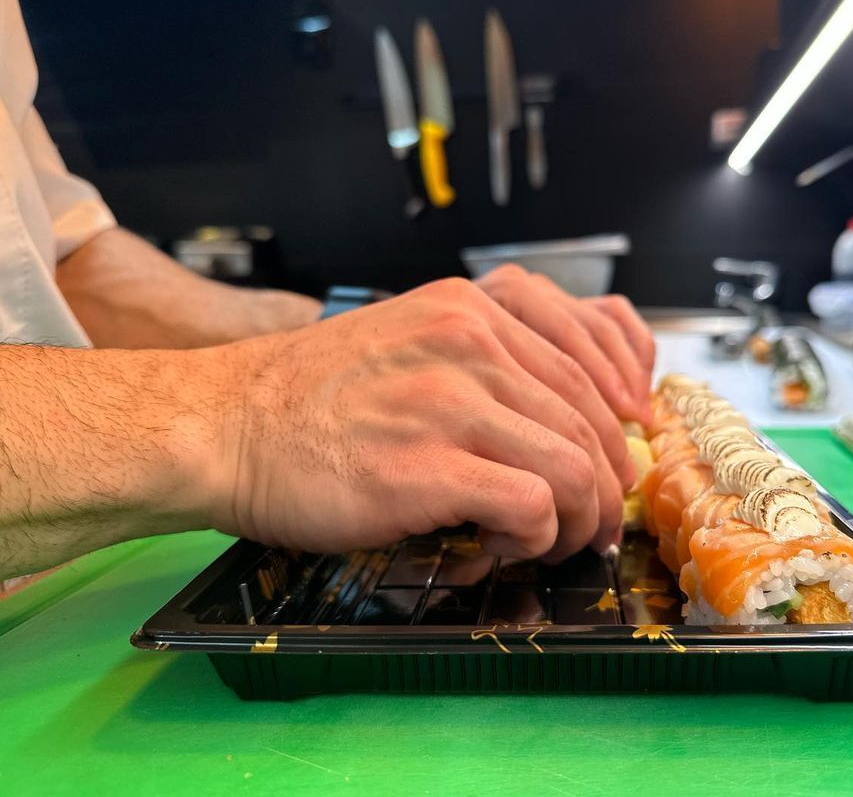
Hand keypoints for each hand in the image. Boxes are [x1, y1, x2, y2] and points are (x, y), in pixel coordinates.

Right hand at [203, 278, 635, 561]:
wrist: (224, 425)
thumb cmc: (311, 397)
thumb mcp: (407, 337)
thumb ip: (482, 351)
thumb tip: (563, 400)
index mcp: (468, 307)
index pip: (588, 345)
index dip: (625, 401)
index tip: (628, 441)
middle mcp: (468, 341)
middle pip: (591, 414)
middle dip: (610, 479)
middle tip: (599, 517)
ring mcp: (448, 401)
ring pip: (575, 464)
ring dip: (582, 517)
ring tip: (559, 542)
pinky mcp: (426, 466)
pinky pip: (532, 504)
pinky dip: (536, 535)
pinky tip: (505, 545)